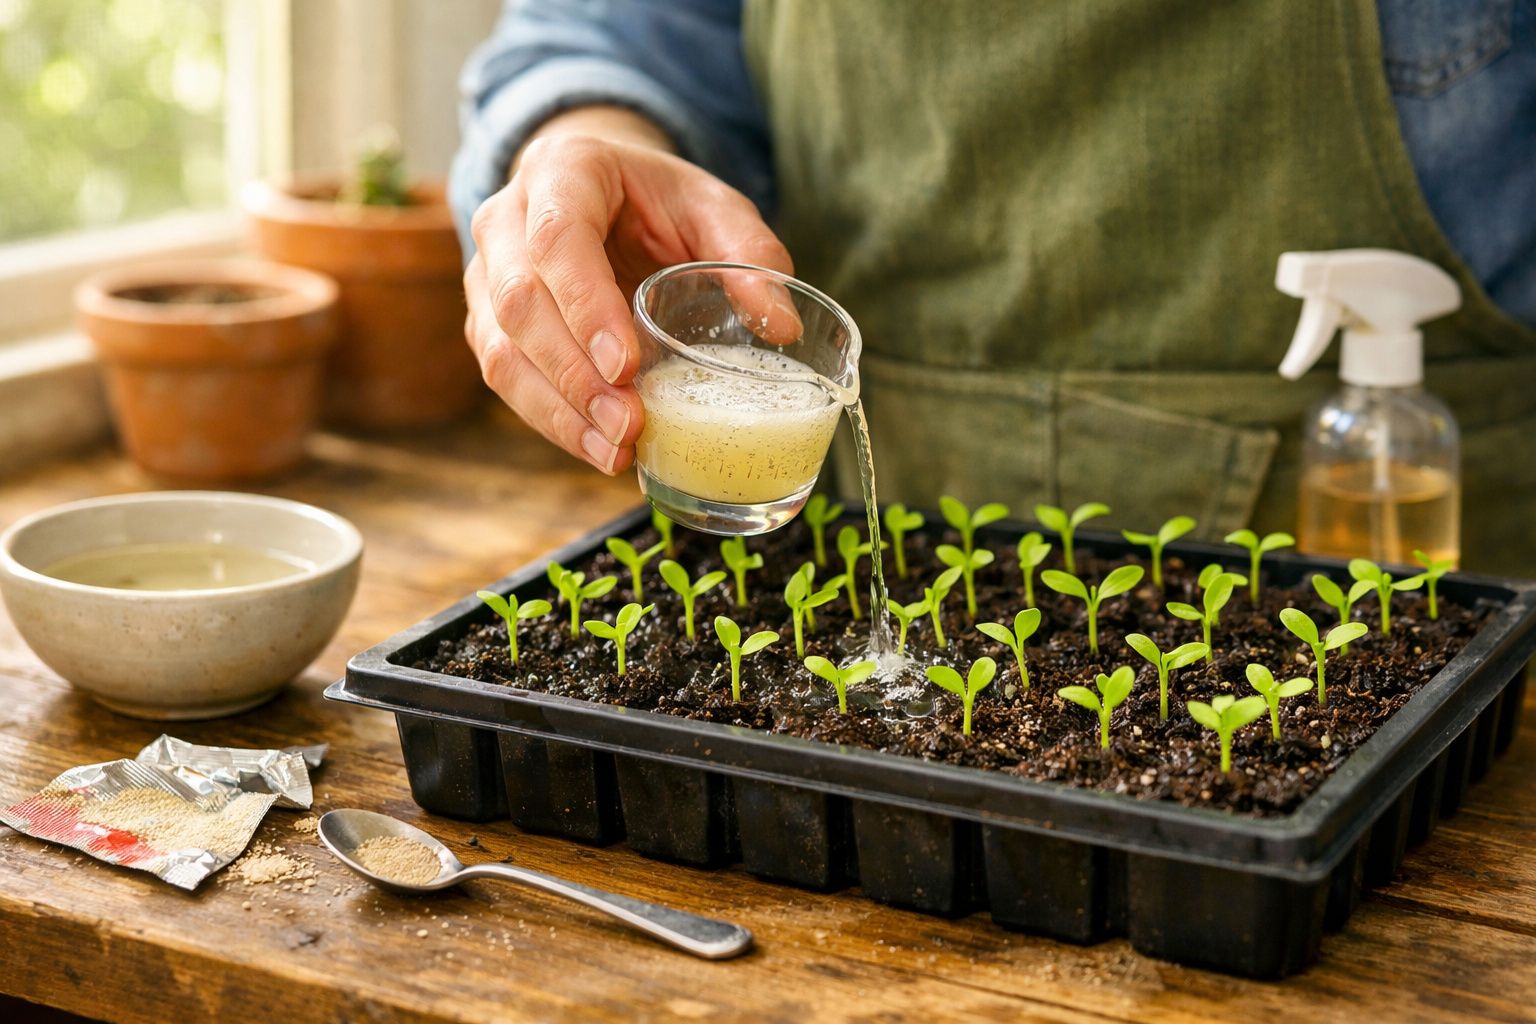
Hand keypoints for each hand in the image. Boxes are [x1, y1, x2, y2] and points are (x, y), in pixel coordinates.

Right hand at [465, 112, 793, 473]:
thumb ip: (751, 255)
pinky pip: (505, 378)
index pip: (557, 239)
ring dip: (558, 410)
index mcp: (561, 172)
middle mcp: (505, 219)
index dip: (586, 306)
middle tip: (629, 424)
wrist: (603, 194)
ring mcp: (487, 275)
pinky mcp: (488, 323)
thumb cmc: (659, 201)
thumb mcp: (714, 207)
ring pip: (502, 350)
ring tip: (616, 451)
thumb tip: (781, 326)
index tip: (625, 366)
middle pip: (520, 304)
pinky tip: (600, 450)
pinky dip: (552, 421)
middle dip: (574, 375)